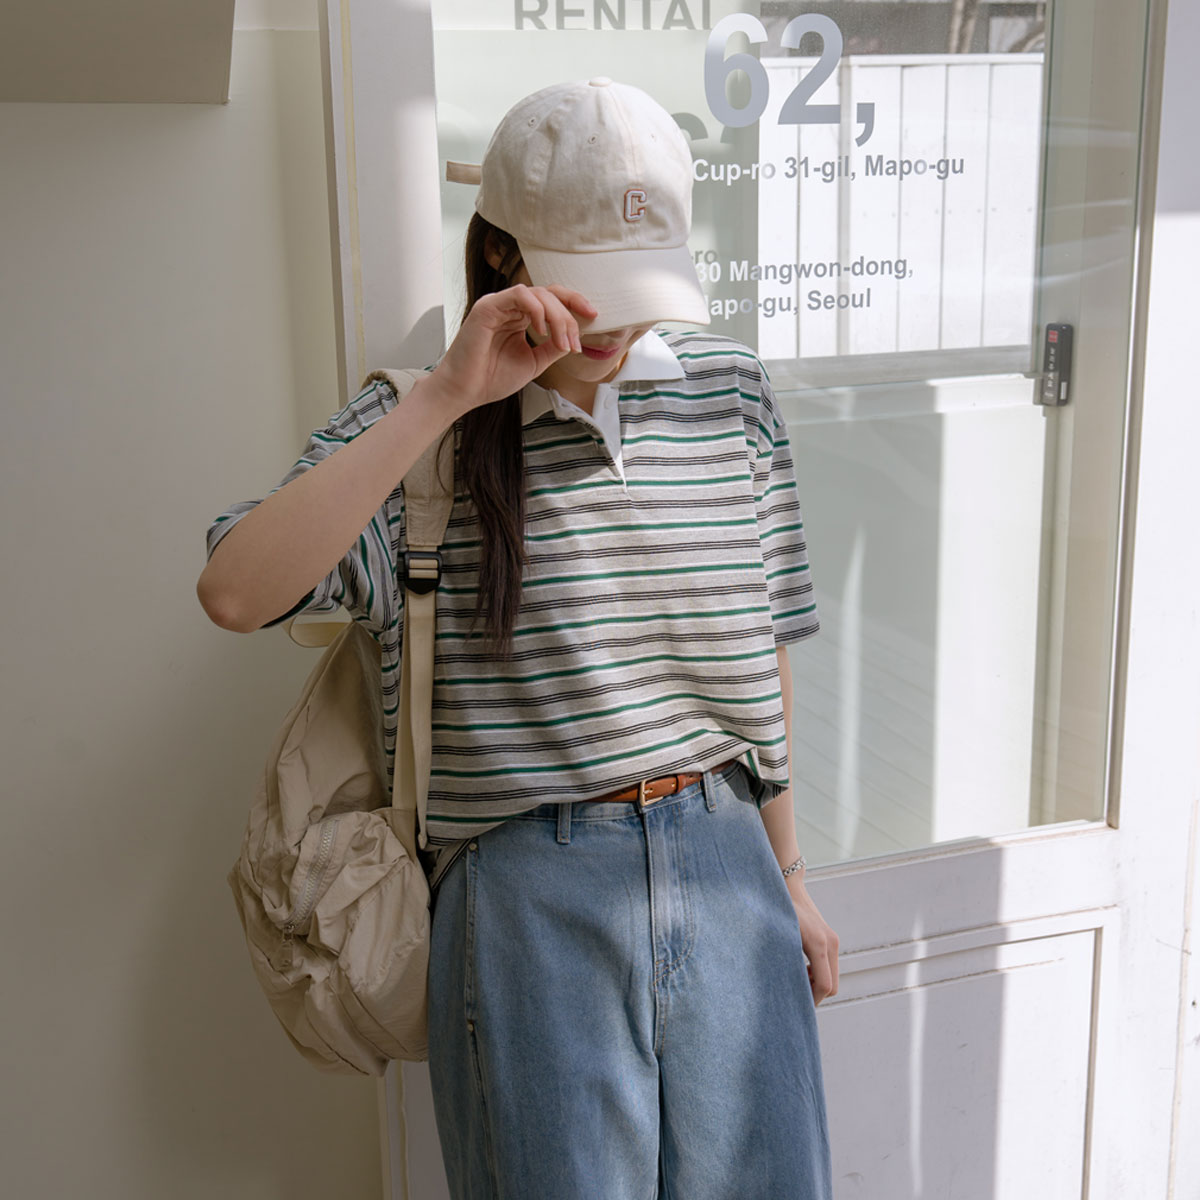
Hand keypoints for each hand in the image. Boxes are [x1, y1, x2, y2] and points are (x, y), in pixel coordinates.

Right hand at [429, 284, 597, 417]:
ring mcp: (499, 304)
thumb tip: (574, 338)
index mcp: (520, 317)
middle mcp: (510, 307)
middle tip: (576, 340)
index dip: (574, 304)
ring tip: (561, 341)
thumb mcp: (534, 363)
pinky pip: (519, 295)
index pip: (552, 300)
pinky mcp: (488, 307)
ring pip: (538, 294)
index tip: (594, 317)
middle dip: (570, 313)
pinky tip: (541, 331)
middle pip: (549, 293)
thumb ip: (553, 348)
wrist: (465, 392)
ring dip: (557, 317)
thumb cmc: (492, 379)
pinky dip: (536, 310)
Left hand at [785, 871, 839, 1003]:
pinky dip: (818, 974)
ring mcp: (832, 940)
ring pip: (832, 977)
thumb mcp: (777, 936)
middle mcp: (830, 943)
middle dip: (815, 994)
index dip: (812, 1000)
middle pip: (832, 986)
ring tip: (794, 980)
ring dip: (816, 984)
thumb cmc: (777, 910)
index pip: (824, 986)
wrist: (787, 886)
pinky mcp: (830, 938)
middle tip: (794, 994)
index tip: (796, 1005)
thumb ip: (783, 959)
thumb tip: (784, 987)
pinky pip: (829, 966)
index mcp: (818, 944)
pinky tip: (801, 969)